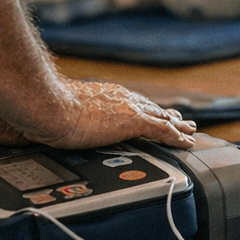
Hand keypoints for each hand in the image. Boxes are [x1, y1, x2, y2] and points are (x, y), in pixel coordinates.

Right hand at [49, 79, 197, 148]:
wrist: (50, 107)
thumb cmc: (49, 111)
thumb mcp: (63, 114)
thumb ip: (69, 118)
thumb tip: (56, 127)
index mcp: (106, 96)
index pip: (132, 104)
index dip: (146, 110)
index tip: (154, 114)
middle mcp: (121, 98)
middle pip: (151, 108)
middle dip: (167, 115)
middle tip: (182, 120)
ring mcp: (129, 109)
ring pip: (162, 118)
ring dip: (178, 126)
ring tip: (191, 131)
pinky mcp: (133, 121)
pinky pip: (163, 130)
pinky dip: (176, 137)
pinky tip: (186, 143)